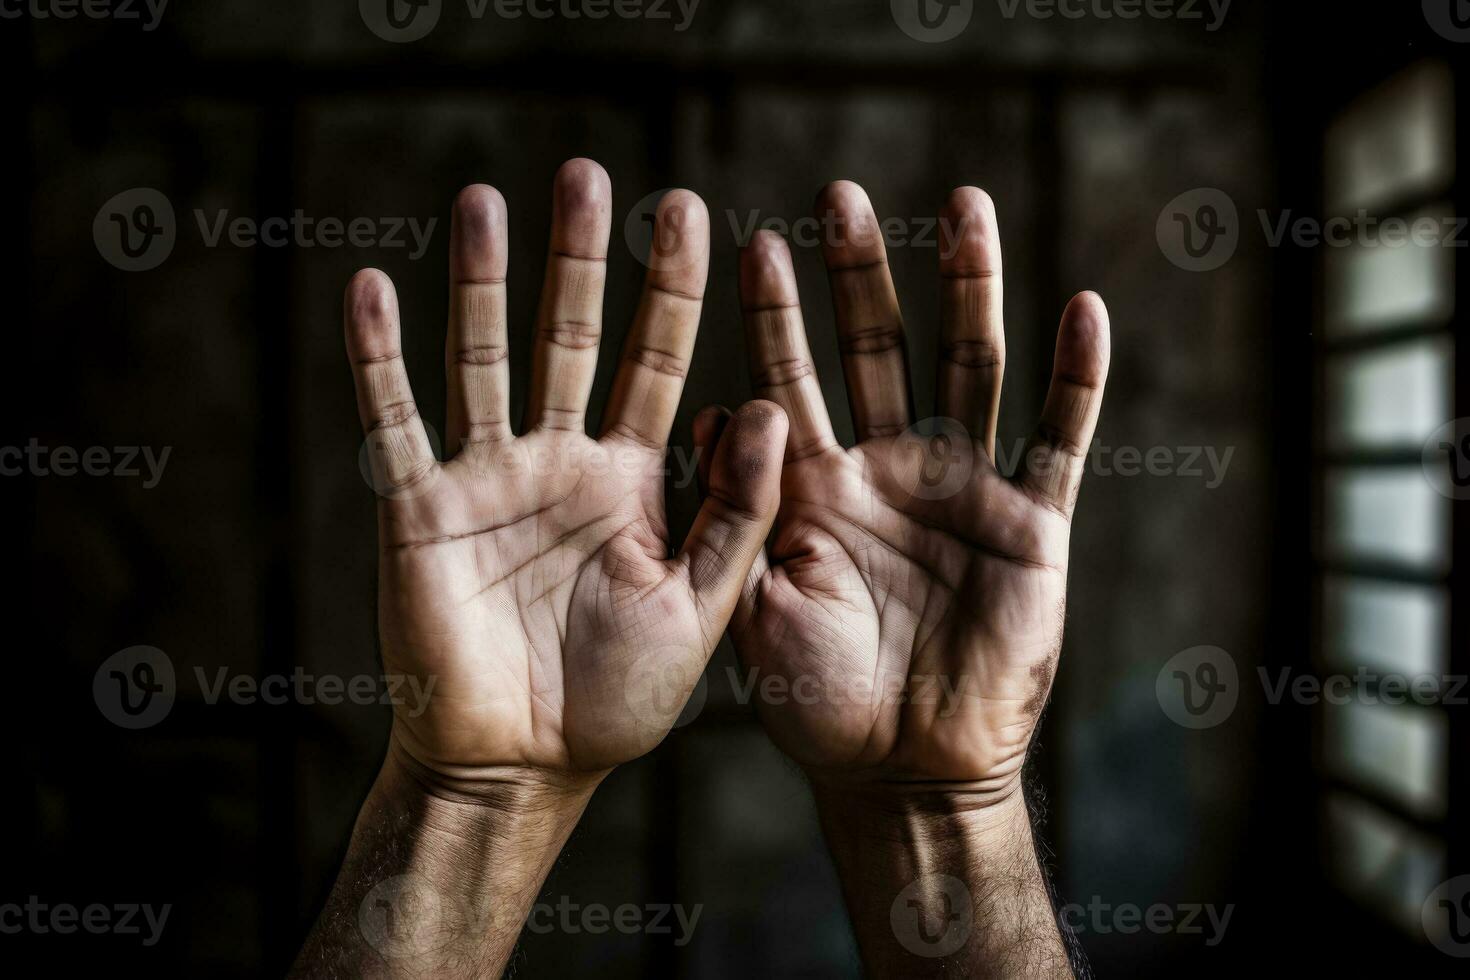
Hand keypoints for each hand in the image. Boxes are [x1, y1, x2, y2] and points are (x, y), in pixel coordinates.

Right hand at [347, 160, 785, 794]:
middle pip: (571, 338)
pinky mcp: (420, 510)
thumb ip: (737, 514)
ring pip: (483, 359)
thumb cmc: (622, 699)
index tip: (695, 210)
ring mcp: (488, 479)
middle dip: (580, 259)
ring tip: (485, 199)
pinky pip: (395, 422)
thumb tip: (763, 406)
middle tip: (588, 175)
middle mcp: (561, 461)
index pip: (659, 363)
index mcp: (636, 481)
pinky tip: (369, 288)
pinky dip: (379, 360)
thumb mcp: (705, 607)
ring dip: (481, 282)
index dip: (674, 291)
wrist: (525, 767)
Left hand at [711, 181, 1108, 806]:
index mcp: (818, 489)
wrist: (901, 769)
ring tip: (964, 206)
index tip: (755, 245)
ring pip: (971, 366)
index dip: (776, 316)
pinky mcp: (1033, 525)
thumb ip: (736, 521)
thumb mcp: (751, 611)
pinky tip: (1083, 311)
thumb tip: (711, 418)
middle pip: (880, 347)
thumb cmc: (817, 702)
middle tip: (841, 198)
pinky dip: (1075, 380)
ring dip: (970, 289)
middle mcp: (890, 470)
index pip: (791, 379)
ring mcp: (964, 490)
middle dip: (862, 275)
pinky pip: (1059, 440)